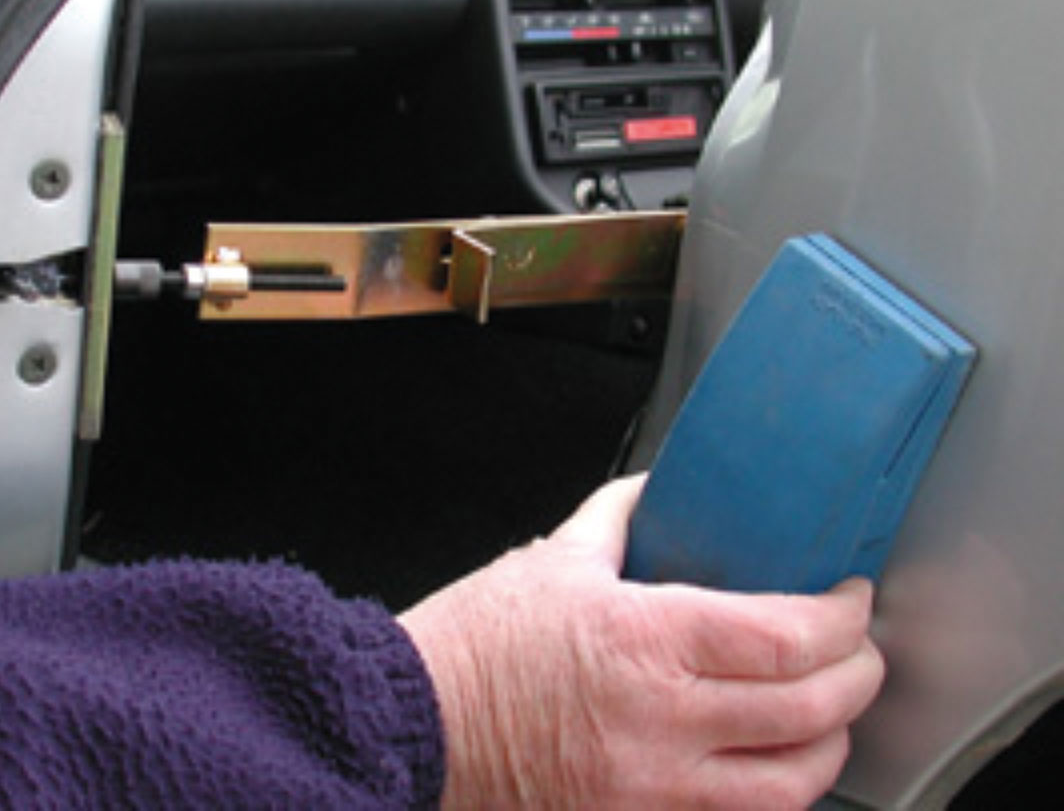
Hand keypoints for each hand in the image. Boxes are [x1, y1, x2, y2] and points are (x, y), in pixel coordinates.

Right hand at [399, 475, 883, 808]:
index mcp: (642, 640)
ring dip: (830, 745)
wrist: (411, 727)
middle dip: (858, 674)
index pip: (786, 636)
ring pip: (792, 785)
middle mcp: (660, 722)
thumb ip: (618, 517)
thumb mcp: (549, 560)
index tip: (849, 598)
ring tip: (827, 712)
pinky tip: (771, 763)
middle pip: (810, 710)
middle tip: (856, 647)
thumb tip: (657, 490)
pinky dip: (774, 793)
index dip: (842, 618)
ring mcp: (652, 789)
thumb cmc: (471, 647)